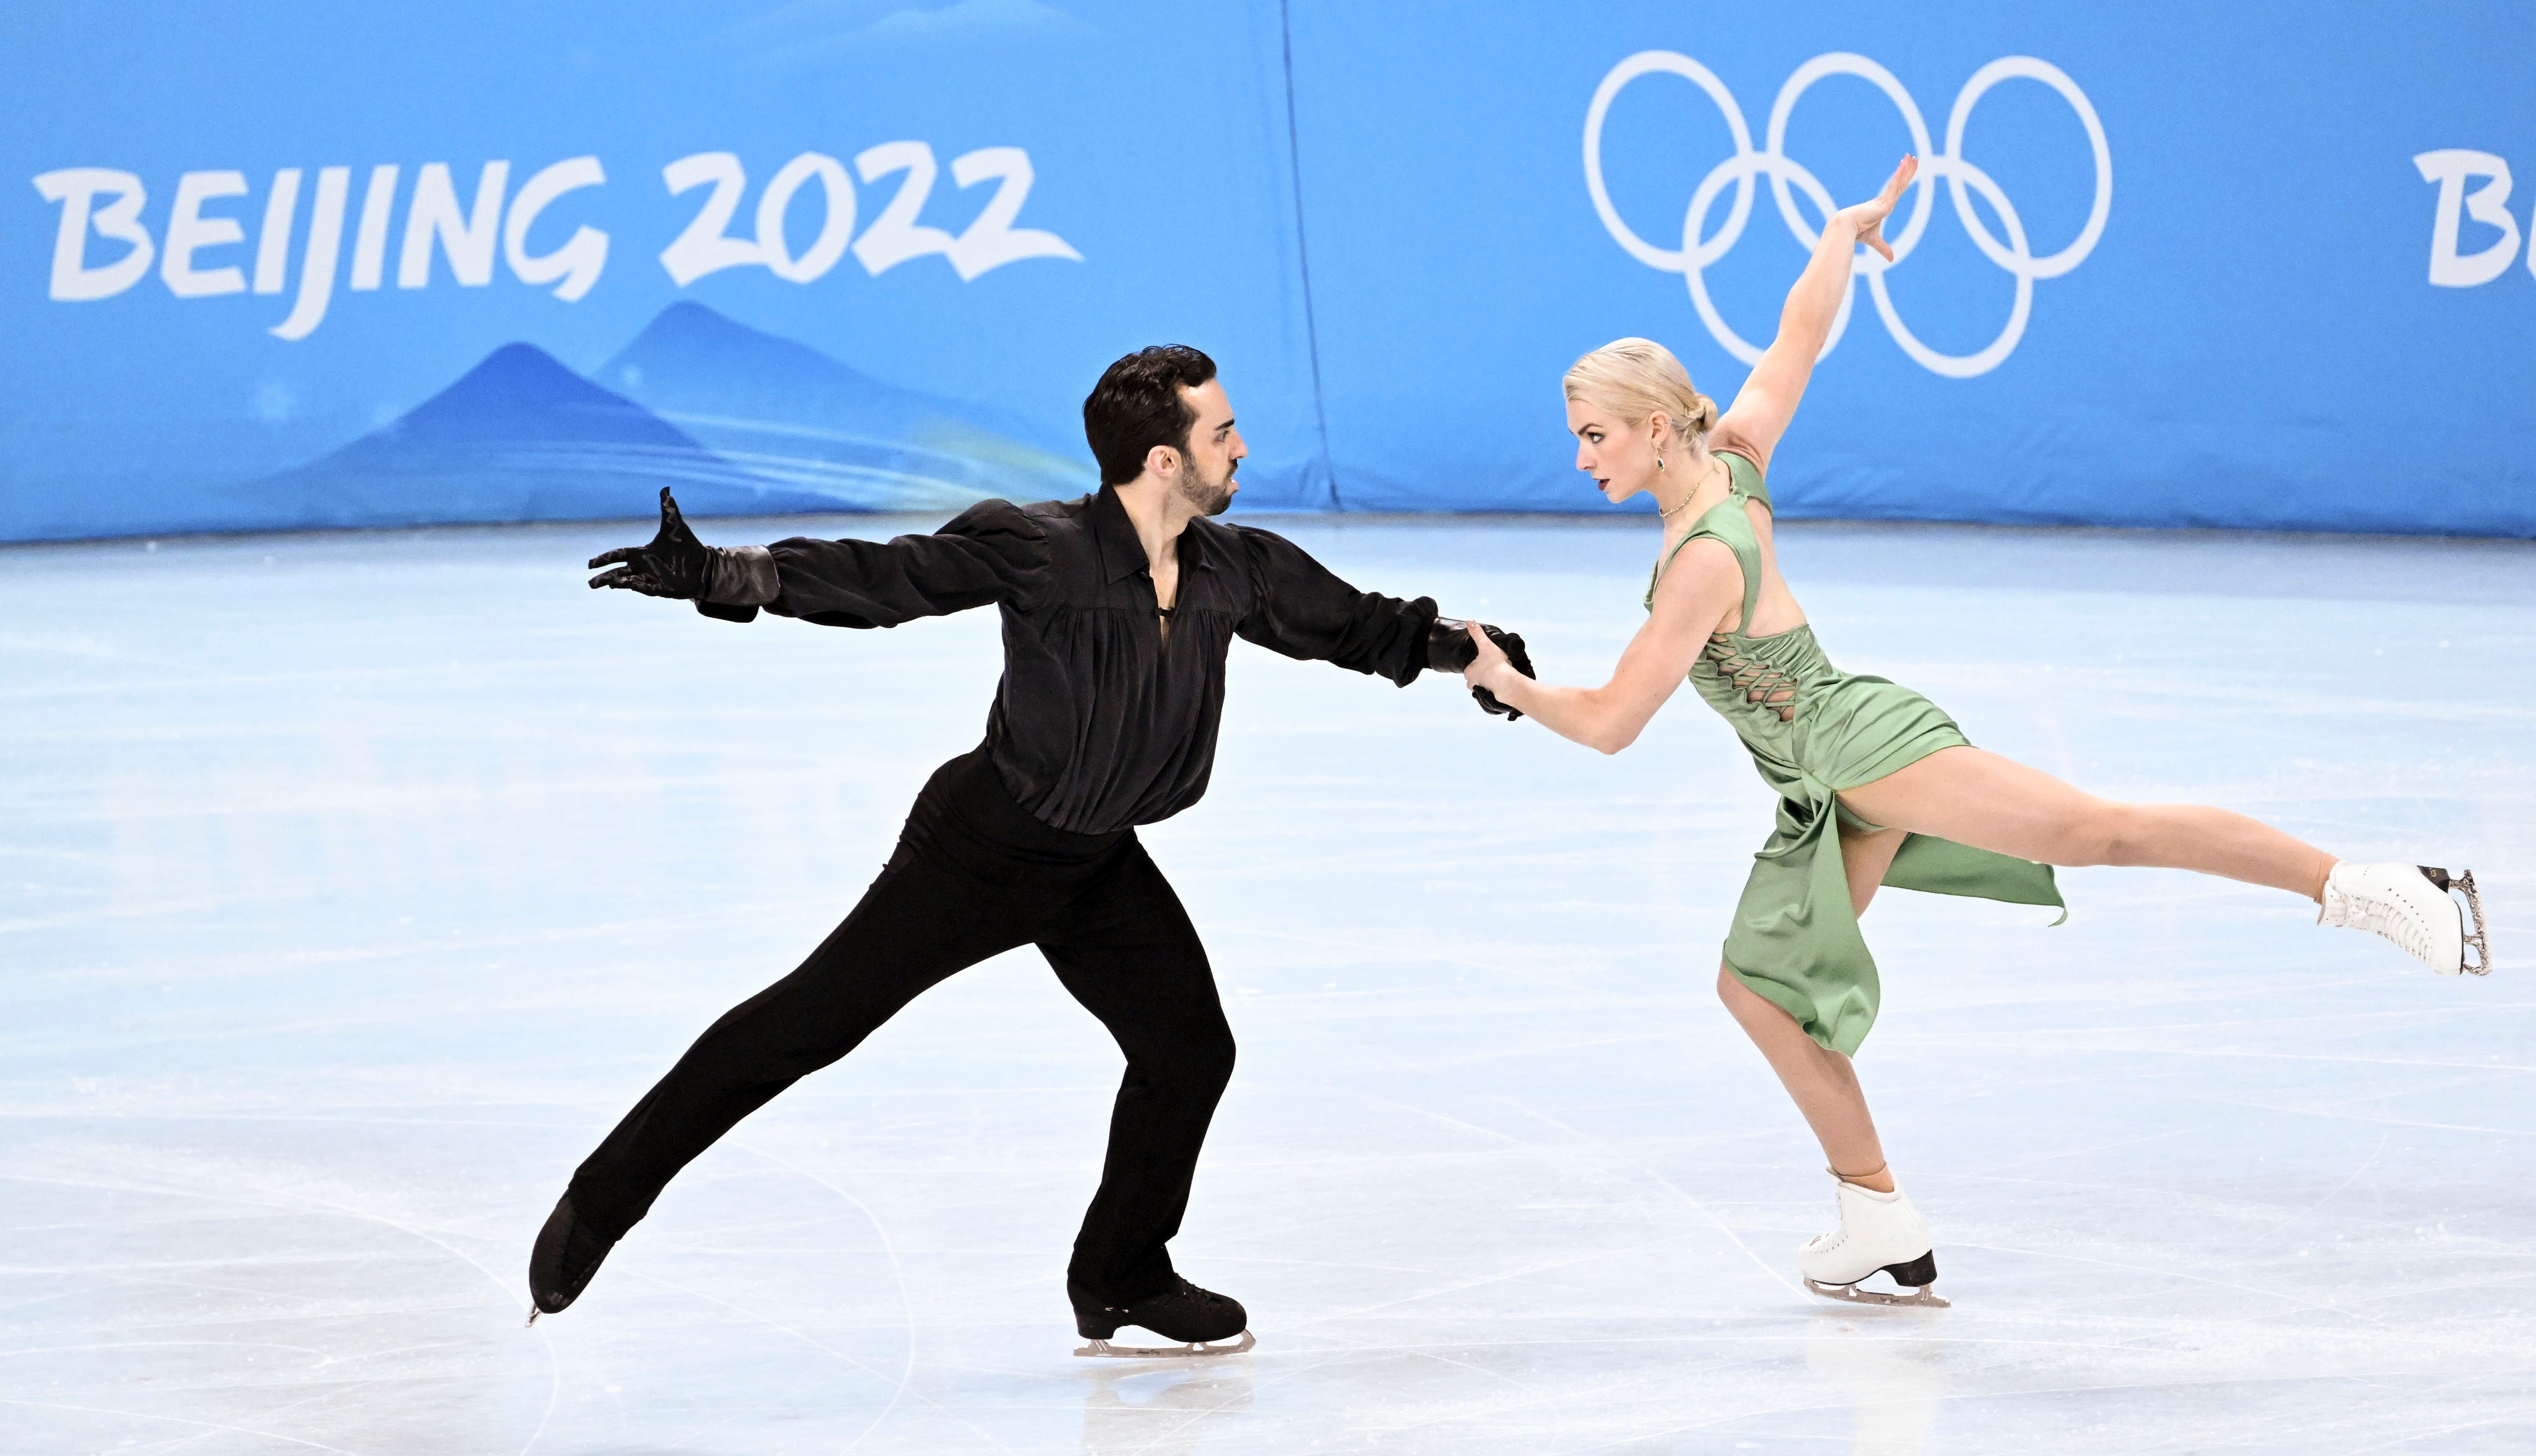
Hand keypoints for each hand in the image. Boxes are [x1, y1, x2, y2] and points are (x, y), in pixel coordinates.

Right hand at [588, 487, 712, 598]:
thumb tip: (666, 489)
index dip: (604, 558)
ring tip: (607, 583)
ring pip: (630, 583)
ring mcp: (651, 579)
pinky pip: (647, 589)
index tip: (590, 564)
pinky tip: (630, 585)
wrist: (704, 564)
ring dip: (618, 583)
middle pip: (618, 573)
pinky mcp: (662, 589)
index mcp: (642, 553)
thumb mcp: (675, 525)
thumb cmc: (686, 546)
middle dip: (604, 577)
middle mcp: (644, 567)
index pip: (618, 554)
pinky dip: (638, 586)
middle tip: (591, 584)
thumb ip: (668, 508)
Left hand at [1459, 620, 1535, 720]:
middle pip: (1477, 678)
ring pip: (1484, 687)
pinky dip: (1496, 692)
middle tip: (1496, 670)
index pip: (1472, 667)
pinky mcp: (1490, 700)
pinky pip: (1491, 695)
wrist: (1506, 683)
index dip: (1482, 664)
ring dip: (1490, 684)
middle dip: (1485, 675)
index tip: (1490, 662)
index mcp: (1469, 672)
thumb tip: (1469, 620)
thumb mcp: (1486, 645)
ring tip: (1501, 678)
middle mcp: (1471, 684)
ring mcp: (1480, 693)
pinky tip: (1504, 687)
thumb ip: (1477, 633)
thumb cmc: (1496, 664)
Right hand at [1835, 154, 1917, 262]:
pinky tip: (1906, 165)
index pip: (1895, 191)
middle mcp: (1884, 200)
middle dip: (1907, 171)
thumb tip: (1892, 259)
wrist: (1845, 229)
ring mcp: (1884, 200)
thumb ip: (1883, 247)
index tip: (1906, 170)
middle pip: (1900, 183)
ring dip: (1906, 169)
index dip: (1902, 181)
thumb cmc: (1856, 233)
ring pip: (1899, 182)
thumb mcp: (1874, 240)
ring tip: (1912, 156)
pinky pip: (1895, 186)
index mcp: (1881, 206)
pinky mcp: (1884, 201)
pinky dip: (1901, 175)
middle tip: (1913, 158)